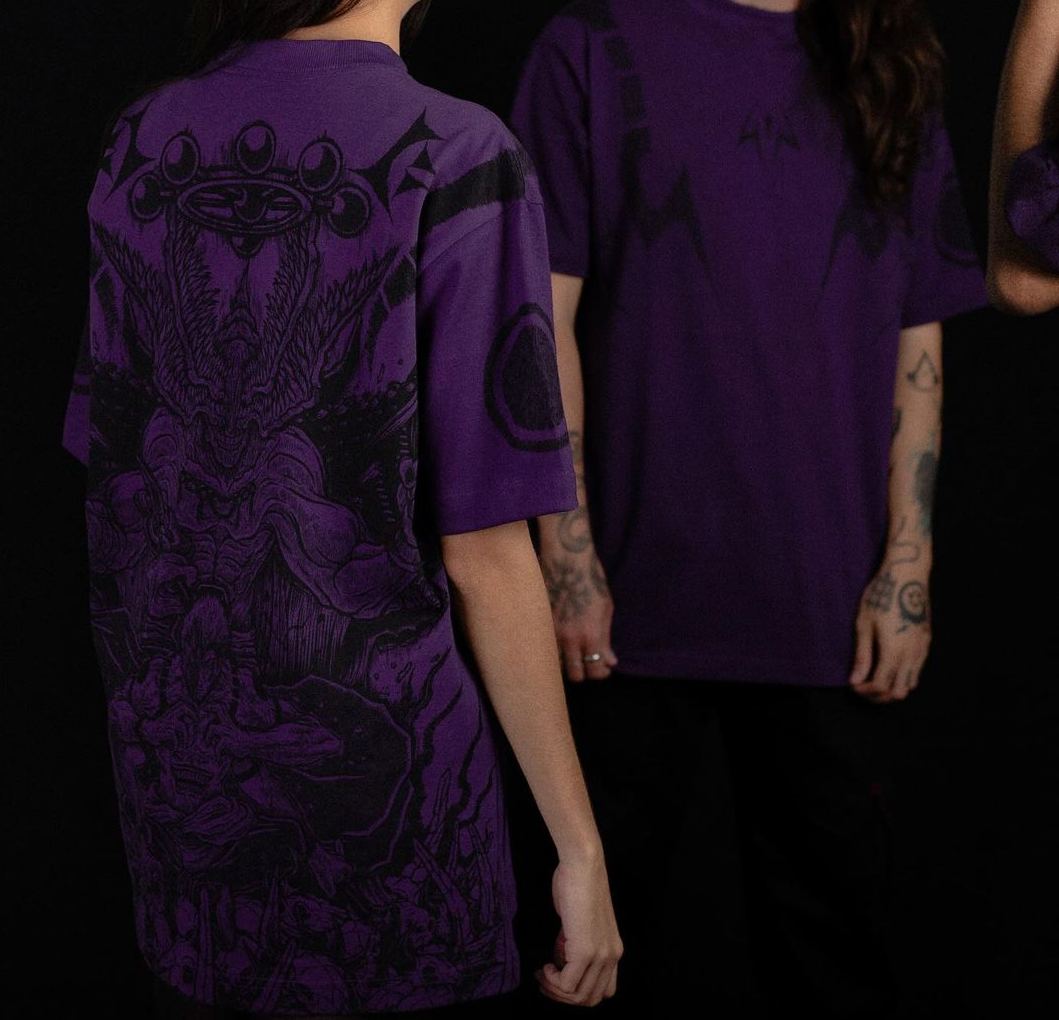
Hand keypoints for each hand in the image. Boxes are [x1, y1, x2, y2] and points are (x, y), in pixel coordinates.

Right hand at [535, 852, 622, 1006]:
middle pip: (590, 999)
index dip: (578, 992)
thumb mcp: (582, 923)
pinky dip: (552, 980)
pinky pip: (567, 984)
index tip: (557, 978)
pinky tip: (545, 965)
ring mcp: (600, 955)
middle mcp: (611, 957)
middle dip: (564, 996)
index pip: (602, 991)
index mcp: (613, 951)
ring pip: (579, 996)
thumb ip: (578, 944)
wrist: (582, 866)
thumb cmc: (578, 885)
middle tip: (545, 981)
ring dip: (556, 990)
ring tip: (543, 974)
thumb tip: (563, 959)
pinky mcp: (585, 951)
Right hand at [540, 542, 618, 681]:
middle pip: (574, 675)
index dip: (599, 673)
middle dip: (582, 673)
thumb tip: (610, 660)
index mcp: (590, 635)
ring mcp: (551, 632)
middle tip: (586, 662)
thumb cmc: (591, 581)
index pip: (594, 670)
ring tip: (571, 651)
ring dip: (564, 662)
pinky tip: (558, 639)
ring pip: (556, 664)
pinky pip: (545, 647)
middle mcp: (568, 638)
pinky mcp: (539, 623)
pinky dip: (552, 648)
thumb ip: (605, 638)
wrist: (566, 560)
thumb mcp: (606, 609)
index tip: (602, 668)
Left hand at [849, 564, 932, 702]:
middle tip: (864, 687)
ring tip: (875, 678)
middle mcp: (912, 654)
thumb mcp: (864, 625)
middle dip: (879, 695)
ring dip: (893, 687)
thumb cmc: (880, 597)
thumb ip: (862, 656)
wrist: (907, 576)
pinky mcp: (927, 641)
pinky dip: (904, 676)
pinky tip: (890, 666)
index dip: (865, 691)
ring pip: (911, 684)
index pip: (881, 686)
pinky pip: (918, 669)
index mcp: (894, 652)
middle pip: (898, 692)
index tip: (853, 685)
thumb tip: (855, 681)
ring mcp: (922, 648)